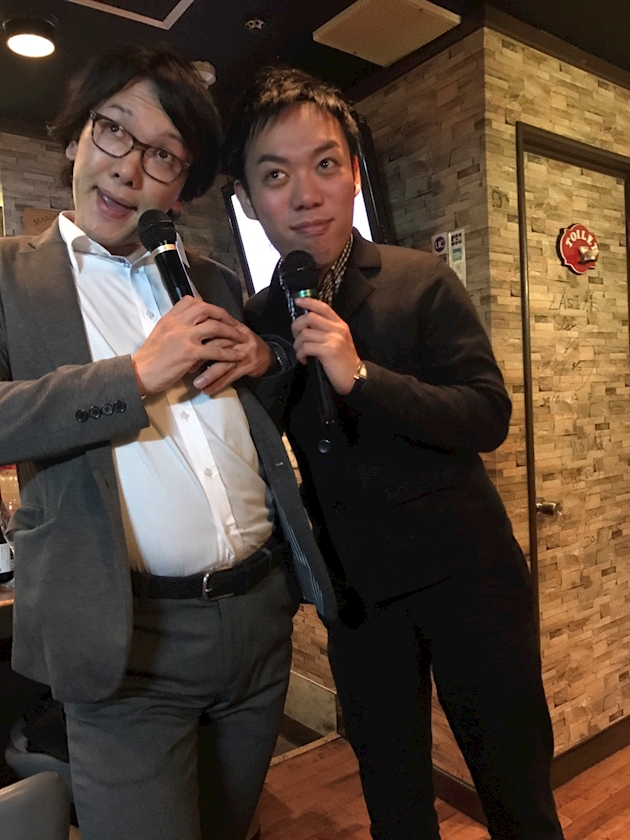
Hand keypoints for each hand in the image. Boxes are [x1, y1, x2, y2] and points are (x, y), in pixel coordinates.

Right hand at [132, 297, 246, 395]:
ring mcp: (184, 337)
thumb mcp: (160, 333)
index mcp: (170, 318)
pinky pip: (215, 351)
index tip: (217, 313)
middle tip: (234, 324)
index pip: (192, 301)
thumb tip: (190, 324)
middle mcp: (178, 323)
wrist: (139, 373)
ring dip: (232, 333)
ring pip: (215, 327)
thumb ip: (175, 326)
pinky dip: (229, 353)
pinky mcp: (190, 354)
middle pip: (207, 309)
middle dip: (225, 315)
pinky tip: (237, 357)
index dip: (208, 306)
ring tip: (242, 338)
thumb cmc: (150, 357)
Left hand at [193, 324, 273, 395]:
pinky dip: (219, 384)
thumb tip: (188, 335)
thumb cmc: (243, 344)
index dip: (197, 337)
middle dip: (199, 357)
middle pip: (216, 344)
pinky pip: (231, 376)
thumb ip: (213, 330)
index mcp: (230, 326)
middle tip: (186, 369)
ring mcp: (244, 351)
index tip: (183, 349)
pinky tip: (208, 390)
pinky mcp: (248, 365)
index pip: (212, 327)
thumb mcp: (230, 332)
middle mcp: (237, 337)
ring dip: (209, 375)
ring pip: (224, 362)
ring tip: (197, 384)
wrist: (268, 354)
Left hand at [292, 297, 359, 394]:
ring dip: (297, 344)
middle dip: (297, 327)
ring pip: (305, 333)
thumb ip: (327, 330)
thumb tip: (307, 324)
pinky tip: (304, 359)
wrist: (355, 377)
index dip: (309, 302)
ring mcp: (333, 339)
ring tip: (301, 352)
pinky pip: (306, 347)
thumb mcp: (339, 340)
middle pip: (309, 317)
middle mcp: (337, 329)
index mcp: (340, 324)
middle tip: (297, 338)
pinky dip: (300, 354)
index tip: (298, 301)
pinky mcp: (328, 350)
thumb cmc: (344, 361)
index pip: (323, 307)